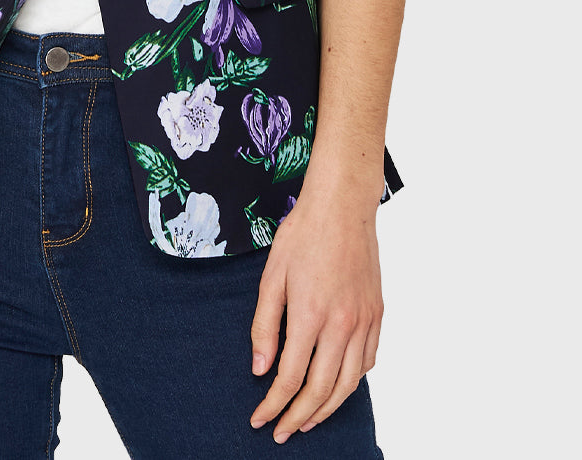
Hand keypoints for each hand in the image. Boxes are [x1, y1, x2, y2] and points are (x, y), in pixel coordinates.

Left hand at [249, 185, 383, 442]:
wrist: (342, 206)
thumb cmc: (303, 235)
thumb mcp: (271, 276)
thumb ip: (265, 325)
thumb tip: (260, 369)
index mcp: (310, 315)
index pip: (289, 378)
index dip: (273, 406)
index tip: (260, 420)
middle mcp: (342, 324)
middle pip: (321, 390)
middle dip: (299, 417)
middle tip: (282, 431)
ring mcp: (364, 321)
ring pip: (349, 383)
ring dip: (328, 408)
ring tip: (308, 420)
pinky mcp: (377, 314)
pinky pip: (368, 361)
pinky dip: (353, 382)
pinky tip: (338, 386)